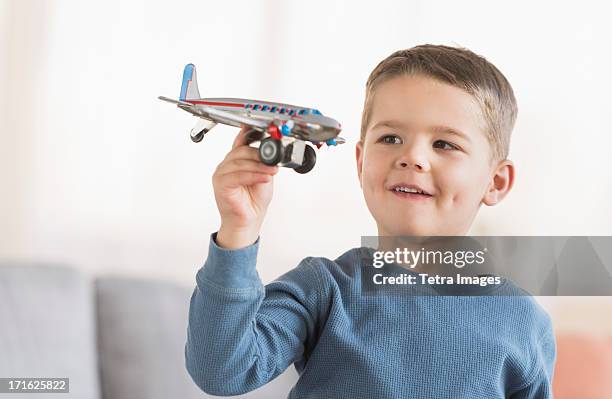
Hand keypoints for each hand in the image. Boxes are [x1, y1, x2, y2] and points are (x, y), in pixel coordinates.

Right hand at [212, 127, 278, 247]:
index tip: (258, 128)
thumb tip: (271, 152)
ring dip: (258, 166)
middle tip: (273, 161)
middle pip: (240, 152)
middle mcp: (226, 166)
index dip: (247, 133)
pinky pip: (237, 176)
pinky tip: (264, 178)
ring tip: (271, 171)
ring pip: (239, 163)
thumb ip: (263, 163)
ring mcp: (221, 175)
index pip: (240, 142)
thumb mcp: (263, 175)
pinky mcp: (221, 185)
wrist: (248, 221)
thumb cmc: (254, 201)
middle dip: (259, 155)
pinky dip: (253, 176)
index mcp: (234, 161)